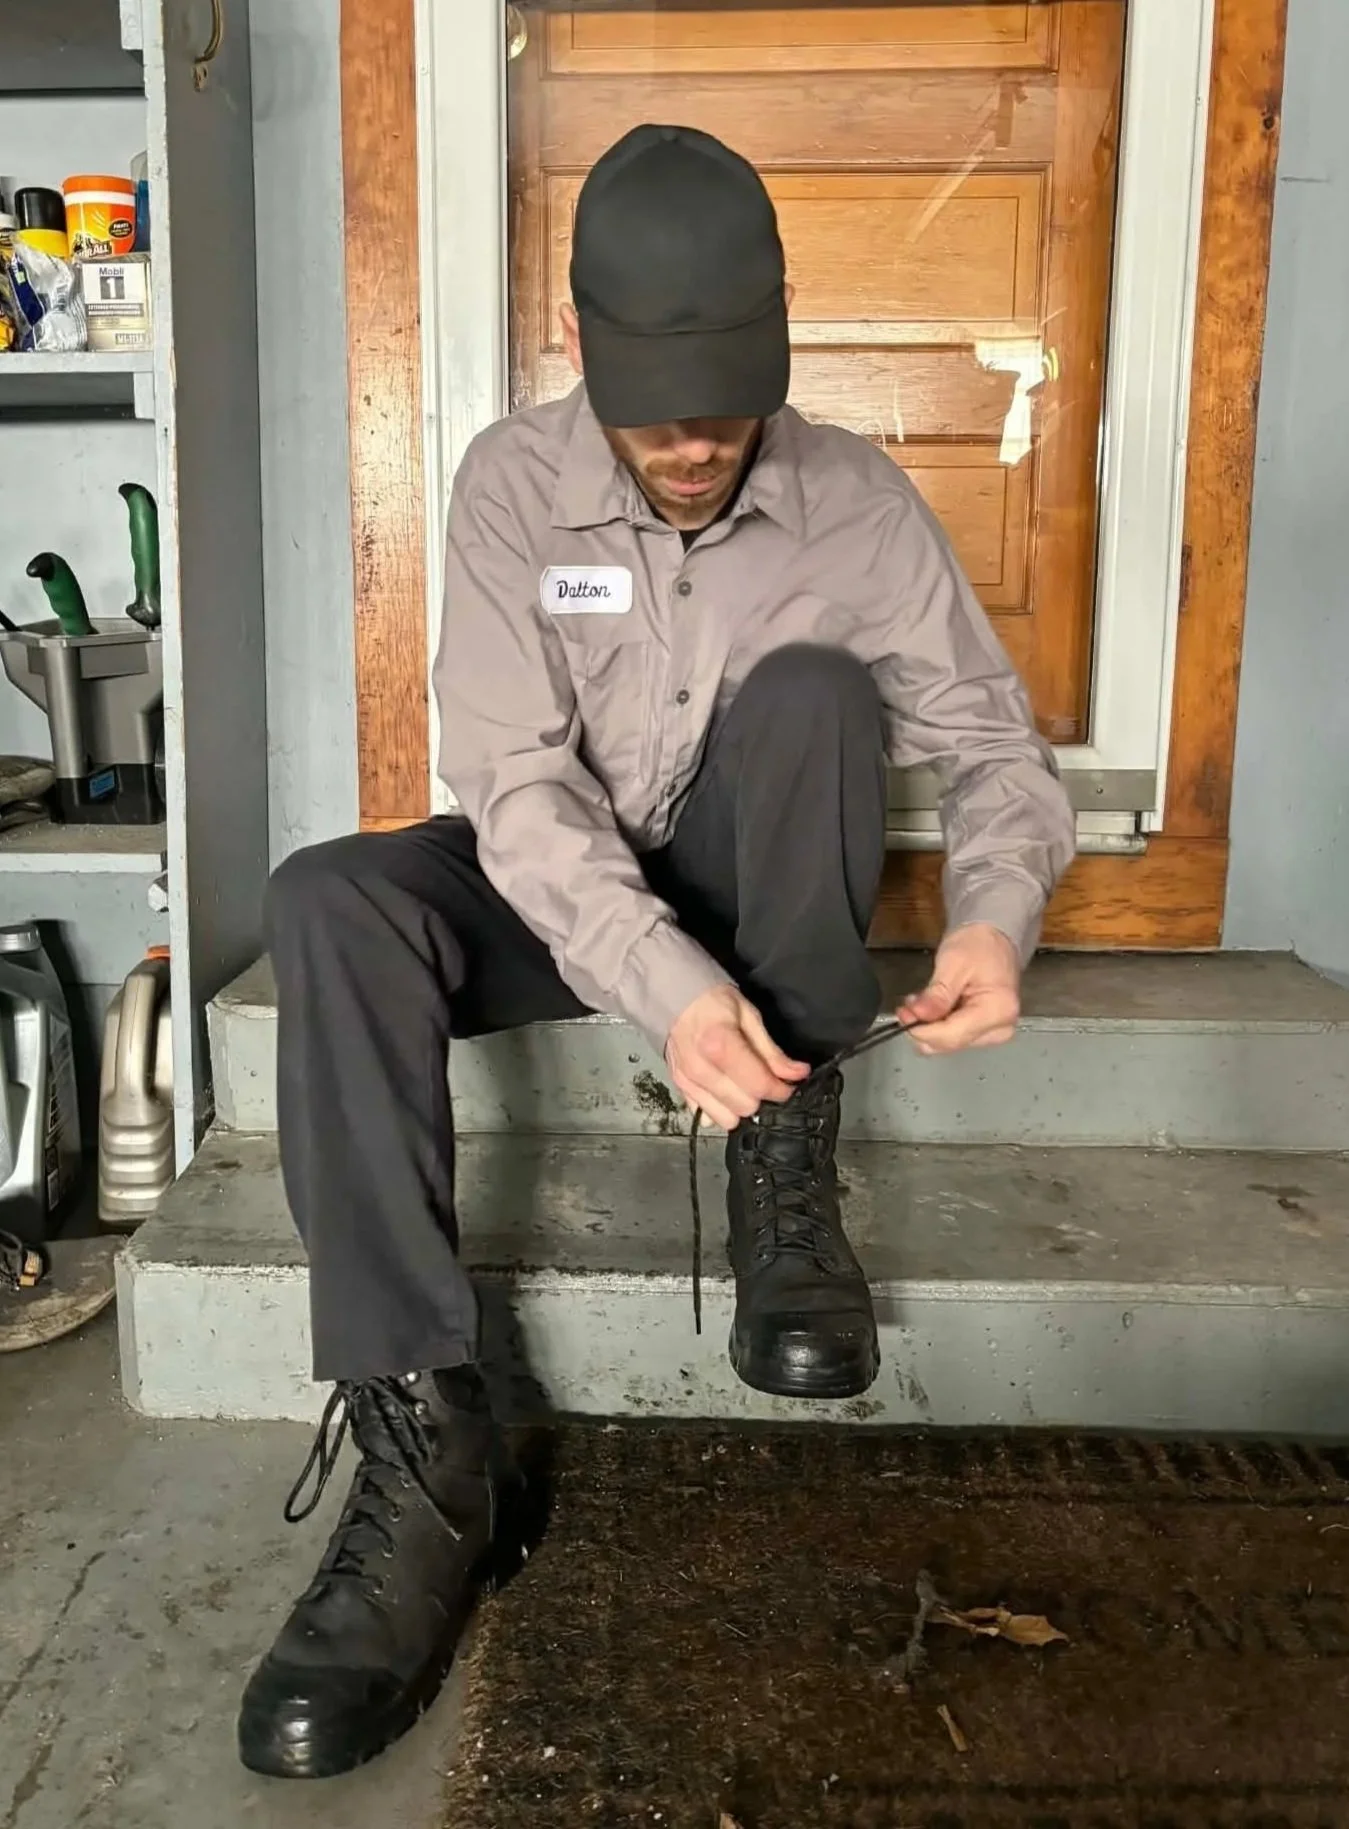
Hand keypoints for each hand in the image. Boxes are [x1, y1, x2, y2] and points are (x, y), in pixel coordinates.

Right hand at [665, 984, 808, 1129]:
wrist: (677, 999)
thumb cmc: (716, 1004)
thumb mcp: (750, 1017)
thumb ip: (772, 1052)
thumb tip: (798, 1073)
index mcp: (719, 1045)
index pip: (759, 1084)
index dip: (781, 1089)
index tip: (789, 1084)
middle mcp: (700, 1069)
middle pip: (745, 1106)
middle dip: (761, 1097)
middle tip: (765, 1080)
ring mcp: (687, 1083)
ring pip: (726, 1119)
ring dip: (741, 1107)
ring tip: (745, 1087)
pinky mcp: (681, 1090)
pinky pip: (707, 1118)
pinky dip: (721, 1109)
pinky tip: (726, 1092)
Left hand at [901, 922, 1021, 1054]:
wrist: (994, 940)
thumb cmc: (978, 946)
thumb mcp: (953, 963)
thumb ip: (937, 994)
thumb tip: (917, 1015)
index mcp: (997, 1011)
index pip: (951, 1036)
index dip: (921, 1030)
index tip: (902, 1014)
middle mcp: (1000, 1029)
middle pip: (949, 1043)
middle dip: (922, 1028)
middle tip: (908, 1005)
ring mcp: (994, 1034)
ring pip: (948, 1044)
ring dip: (928, 1026)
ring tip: (921, 1001)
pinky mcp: (985, 1033)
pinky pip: (953, 1037)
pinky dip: (937, 1025)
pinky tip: (932, 1007)